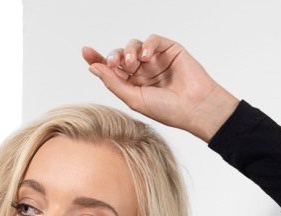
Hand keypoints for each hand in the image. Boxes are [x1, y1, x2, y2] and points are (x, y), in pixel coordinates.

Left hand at [81, 36, 237, 137]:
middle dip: (114, 56)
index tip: (86, 52)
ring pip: (135, 45)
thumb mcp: (134, 99)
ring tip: (133, 63)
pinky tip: (147, 56)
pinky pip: (153, 39)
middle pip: (120, 56)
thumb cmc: (167, 110)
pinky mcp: (169, 49)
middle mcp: (142, 72)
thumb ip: (113, 82)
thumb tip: (93, 67)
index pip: (111, 70)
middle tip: (115, 63)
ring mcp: (156, 60)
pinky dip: (147, 45)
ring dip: (130, 51)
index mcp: (132, 86)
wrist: (194, 108)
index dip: (98, 60)